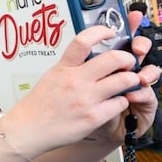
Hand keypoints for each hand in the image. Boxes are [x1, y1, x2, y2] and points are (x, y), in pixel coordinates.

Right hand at [5, 11, 158, 156]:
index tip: (110, 32)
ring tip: (128, 82)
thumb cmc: (40, 104)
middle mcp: (75, 81)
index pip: (83, 40)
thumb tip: (92, 55)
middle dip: (128, 59)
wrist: (29, 129)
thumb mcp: (52, 76)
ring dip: (132, 79)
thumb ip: (72, 65)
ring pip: (124, 80)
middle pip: (114, 59)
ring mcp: (85, 99)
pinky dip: (123, 101)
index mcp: (64, 68)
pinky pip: (121, 103)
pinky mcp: (93, 117)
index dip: (101, 31)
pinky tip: (116, 102)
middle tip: (128, 63)